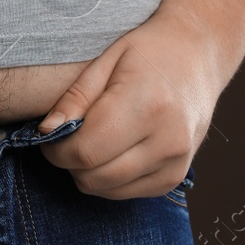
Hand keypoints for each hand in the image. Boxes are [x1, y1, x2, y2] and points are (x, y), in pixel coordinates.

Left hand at [35, 10, 225, 198]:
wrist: (198, 55)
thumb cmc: (149, 51)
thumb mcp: (106, 61)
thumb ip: (74, 99)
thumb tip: (46, 131)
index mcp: (147, 106)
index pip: (85, 151)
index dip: (56, 149)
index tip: (50, 134)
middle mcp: (167, 140)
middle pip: (94, 177)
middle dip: (70, 162)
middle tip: (70, 135)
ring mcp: (176, 163)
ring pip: (108, 190)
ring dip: (89, 172)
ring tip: (94, 138)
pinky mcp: (176, 177)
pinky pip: (127, 193)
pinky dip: (111, 178)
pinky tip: (115, 149)